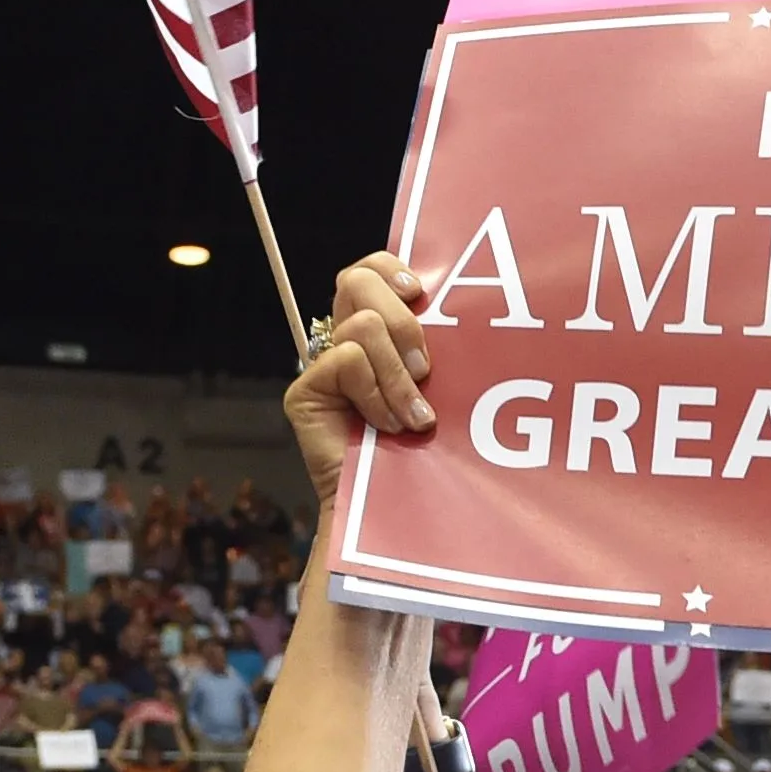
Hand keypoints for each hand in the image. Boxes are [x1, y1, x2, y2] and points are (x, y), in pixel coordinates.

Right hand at [279, 252, 436, 499]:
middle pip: (357, 280)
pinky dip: (375, 394)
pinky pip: (347, 361)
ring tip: (412, 416)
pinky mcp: (306, 390)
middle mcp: (346, 340)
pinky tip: (385, 425)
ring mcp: (323, 364)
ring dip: (397, 375)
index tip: (420, 293)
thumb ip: (434, 346)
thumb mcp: (439, 385)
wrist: (397, 504)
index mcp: (378, 329)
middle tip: (425, 370)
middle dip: (402, 321)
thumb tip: (464, 309)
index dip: (390, 267)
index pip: (371, 268)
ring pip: (363, 325)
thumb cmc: (426, 448)